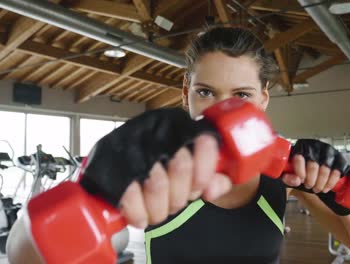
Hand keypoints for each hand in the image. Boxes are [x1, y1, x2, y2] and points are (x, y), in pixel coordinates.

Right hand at [79, 108, 224, 228]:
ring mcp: (130, 143)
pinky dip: (138, 213)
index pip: (206, 142)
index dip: (205, 173)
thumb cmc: (159, 167)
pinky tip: (140, 217)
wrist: (113, 163)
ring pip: (157, 183)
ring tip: (156, 213)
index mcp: (180, 125)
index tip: (198, 190)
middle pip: (181, 166)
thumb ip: (214, 178)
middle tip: (173, 205)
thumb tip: (212, 190)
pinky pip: (129, 194)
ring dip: (159, 209)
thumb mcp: (192, 167)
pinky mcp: (107, 162)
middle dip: (180, 196)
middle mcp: (156, 128)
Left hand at [282, 139, 347, 192]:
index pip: (300, 157)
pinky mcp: (339, 158)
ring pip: (325, 169)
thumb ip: (289, 178)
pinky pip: (337, 172)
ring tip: (316, 188)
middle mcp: (316, 145)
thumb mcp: (290, 172)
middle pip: (313, 165)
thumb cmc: (301, 168)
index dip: (300, 171)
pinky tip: (325, 188)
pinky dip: (330, 183)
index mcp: (301, 146)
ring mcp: (329, 151)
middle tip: (308, 186)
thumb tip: (296, 180)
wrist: (314, 167)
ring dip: (320, 183)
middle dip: (311, 180)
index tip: (300, 180)